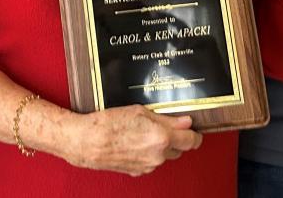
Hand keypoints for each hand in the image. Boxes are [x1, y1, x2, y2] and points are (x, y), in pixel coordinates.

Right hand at [66, 105, 200, 175]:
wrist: (88, 141)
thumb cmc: (109, 123)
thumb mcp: (140, 111)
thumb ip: (166, 118)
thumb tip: (186, 122)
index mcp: (162, 138)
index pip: (192, 141)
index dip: (194, 133)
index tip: (192, 127)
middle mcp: (158, 155)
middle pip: (180, 148)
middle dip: (176, 137)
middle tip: (164, 124)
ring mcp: (149, 165)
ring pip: (165, 155)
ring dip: (161, 145)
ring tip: (143, 131)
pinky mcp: (139, 171)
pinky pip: (152, 161)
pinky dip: (149, 152)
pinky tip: (135, 140)